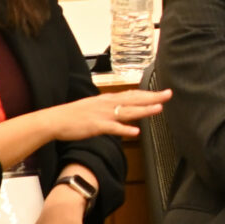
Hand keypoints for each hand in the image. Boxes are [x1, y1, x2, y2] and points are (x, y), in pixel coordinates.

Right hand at [3, 88, 170, 154]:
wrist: (55, 120)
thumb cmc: (74, 116)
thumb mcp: (94, 107)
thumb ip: (109, 109)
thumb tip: (121, 110)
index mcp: (107, 100)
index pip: (132, 95)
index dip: (148, 94)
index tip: (162, 92)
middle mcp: (107, 104)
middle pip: (134, 100)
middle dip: (152, 97)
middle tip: (169, 94)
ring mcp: (102, 114)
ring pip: (127, 111)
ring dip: (143, 110)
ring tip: (159, 109)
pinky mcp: (96, 126)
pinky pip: (113, 128)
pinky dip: (124, 129)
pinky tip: (136, 131)